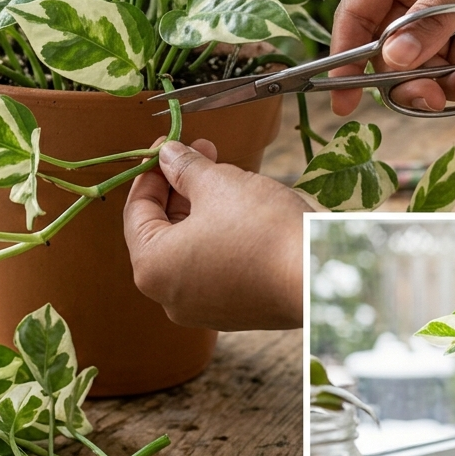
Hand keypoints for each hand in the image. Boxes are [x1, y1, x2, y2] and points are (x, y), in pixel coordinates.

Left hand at [124, 140, 307, 330]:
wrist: (318, 276)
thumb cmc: (263, 229)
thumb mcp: (218, 184)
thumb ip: (184, 167)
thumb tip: (167, 154)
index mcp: (152, 267)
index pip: (136, 211)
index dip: (152, 172)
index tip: (167, 144)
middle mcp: (169, 297)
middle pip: (163, 230)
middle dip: (180, 188)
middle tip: (201, 152)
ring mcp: (202, 309)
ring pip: (190, 248)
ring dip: (201, 209)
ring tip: (225, 174)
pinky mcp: (234, 311)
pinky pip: (214, 267)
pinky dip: (219, 237)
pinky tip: (240, 209)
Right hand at [329, 0, 454, 115]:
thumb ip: (433, 16)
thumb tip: (394, 59)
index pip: (358, 9)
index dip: (346, 54)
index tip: (344, 96)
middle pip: (389, 45)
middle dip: (405, 76)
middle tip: (425, 98)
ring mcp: (446, 7)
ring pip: (423, 62)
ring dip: (442, 81)